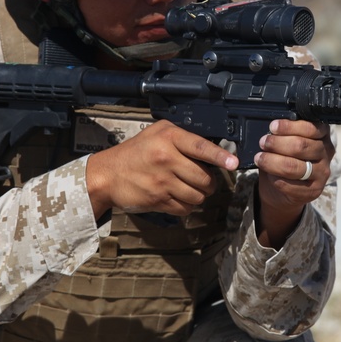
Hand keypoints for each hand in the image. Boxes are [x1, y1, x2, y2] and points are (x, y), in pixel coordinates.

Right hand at [86, 120, 237, 215]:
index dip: (220, 156)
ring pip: (198, 195)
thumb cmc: (135, 152)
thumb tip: (212, 149)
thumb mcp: (156, 133)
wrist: (107, 175)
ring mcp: (162, 181)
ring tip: (189, 188)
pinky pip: (186, 208)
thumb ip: (182, 138)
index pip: (200, 147)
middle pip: (204, 177)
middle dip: (209, 182)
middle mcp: (166, 158)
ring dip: (199, 195)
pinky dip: (187, 206)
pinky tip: (178, 197)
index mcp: (168, 138)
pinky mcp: (158, 200)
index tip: (233, 163)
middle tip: (202, 179)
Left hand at [253, 119, 334, 248]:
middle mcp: (326, 153)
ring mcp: (322, 173)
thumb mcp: (288, 140)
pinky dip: (275, 178)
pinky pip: (290, 185)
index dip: (289, 127)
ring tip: (259, 158)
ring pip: (294, 166)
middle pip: (301, 146)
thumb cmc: (287, 157)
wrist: (286, 188)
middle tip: (263, 143)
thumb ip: (284, 133)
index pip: (311, 127)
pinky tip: (269, 175)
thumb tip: (270, 129)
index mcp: (323, 134)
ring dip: (272, 161)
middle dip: (277, 143)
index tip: (273, 127)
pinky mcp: (314, 191)